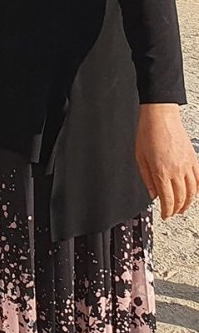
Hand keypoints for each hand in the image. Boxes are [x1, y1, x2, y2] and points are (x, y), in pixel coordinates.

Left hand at [135, 103, 198, 218]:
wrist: (161, 116)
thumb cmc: (148, 132)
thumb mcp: (140, 157)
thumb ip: (147, 178)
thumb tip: (153, 194)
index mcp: (161, 171)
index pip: (167, 199)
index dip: (166, 211)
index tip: (165, 215)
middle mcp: (176, 170)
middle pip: (180, 198)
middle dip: (176, 209)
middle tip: (172, 213)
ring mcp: (187, 165)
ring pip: (192, 191)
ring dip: (188, 202)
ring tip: (183, 208)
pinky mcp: (193, 159)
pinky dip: (198, 189)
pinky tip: (194, 193)